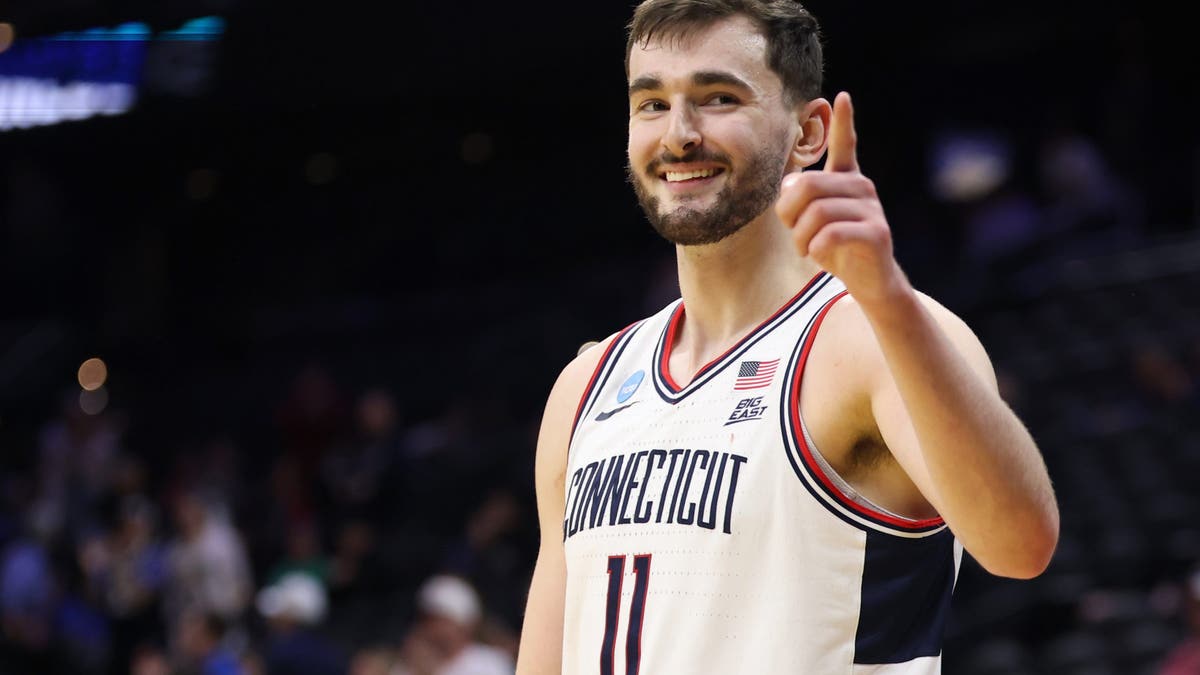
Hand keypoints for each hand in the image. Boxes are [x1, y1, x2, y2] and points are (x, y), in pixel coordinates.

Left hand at [776, 92, 905, 305]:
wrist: (869, 282)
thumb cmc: (836, 248)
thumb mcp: (811, 222)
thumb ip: (799, 200)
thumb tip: (791, 184)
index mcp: (847, 180)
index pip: (846, 145)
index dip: (843, 122)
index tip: (842, 96)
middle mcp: (862, 187)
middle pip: (808, 185)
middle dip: (788, 211)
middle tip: (791, 230)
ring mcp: (872, 208)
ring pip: (817, 211)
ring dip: (800, 235)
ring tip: (804, 247)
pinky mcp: (876, 232)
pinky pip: (831, 233)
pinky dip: (815, 246)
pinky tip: (817, 254)